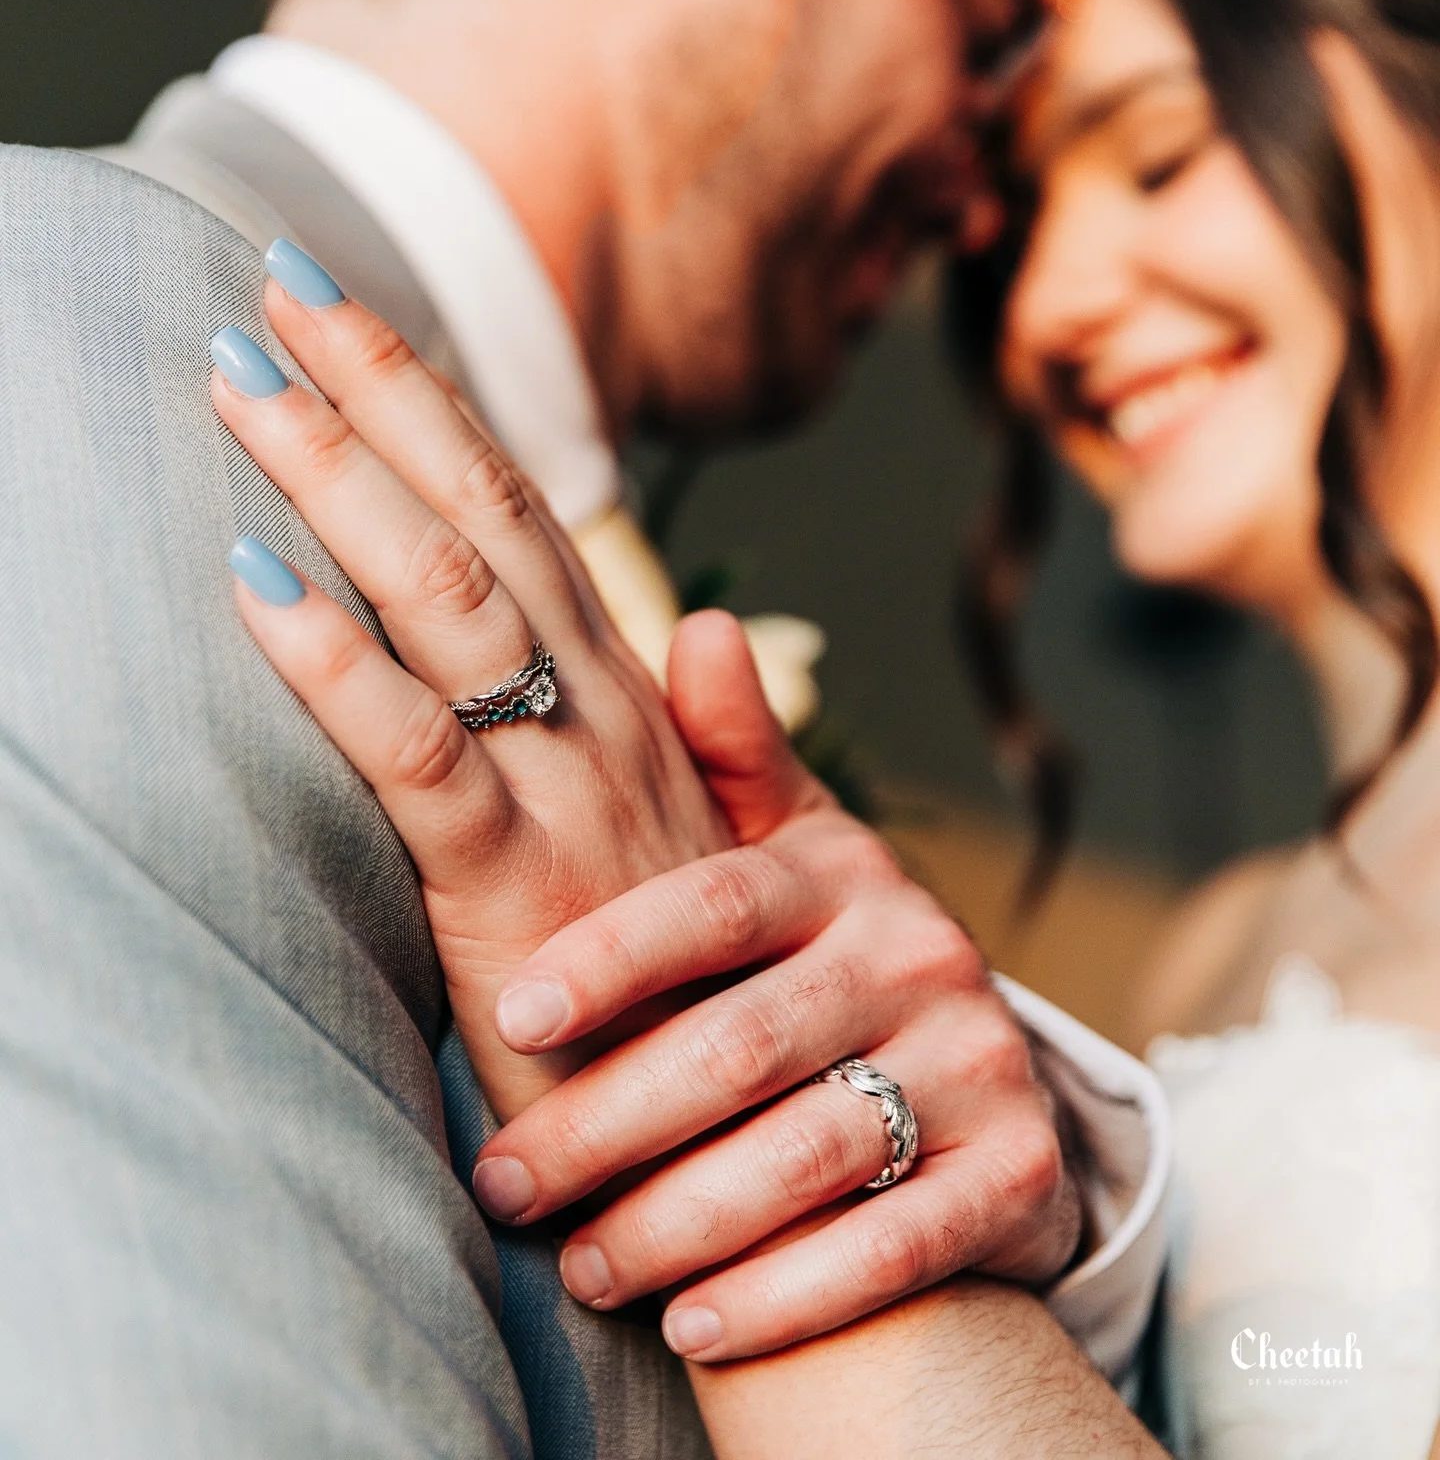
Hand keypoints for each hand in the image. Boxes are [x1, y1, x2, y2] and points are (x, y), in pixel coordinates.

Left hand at [211, 259, 729, 1117]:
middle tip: (277, 280)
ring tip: (243, 375)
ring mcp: (565, 784)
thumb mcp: (720, 842)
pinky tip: (254, 583)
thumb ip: (714, 731)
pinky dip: (332, 662)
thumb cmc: (706, 990)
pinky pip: (418, 753)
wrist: (786, 1135)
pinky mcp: (517, 882)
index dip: (436, 403)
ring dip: (337, 475)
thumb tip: (695, 621)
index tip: (349, 309)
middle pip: (479, 511)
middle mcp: (600, 709)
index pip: (523, 512)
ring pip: (442, 594)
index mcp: (624, 695)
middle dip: (375, 388)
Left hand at [472, 610, 1083, 1359]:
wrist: (975, 1076)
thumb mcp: (792, 847)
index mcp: (842, 872)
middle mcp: (920, 954)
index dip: (612, 954)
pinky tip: (696, 1327)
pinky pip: (895, 1248)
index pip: (716, 901)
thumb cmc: (825, 957)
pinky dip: (787, 1296)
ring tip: (579, 1264)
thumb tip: (698, 623)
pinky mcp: (1020, 1172)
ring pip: (809, 1156)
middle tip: (504, 1183)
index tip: (512, 1004)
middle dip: (608, 1122)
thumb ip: (732, 756)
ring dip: (678, 1224)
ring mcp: (981, 1063)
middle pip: (743, 1046)